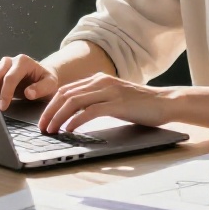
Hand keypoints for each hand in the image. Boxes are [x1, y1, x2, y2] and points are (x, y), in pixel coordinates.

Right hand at [0, 54, 60, 110]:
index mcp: (23, 62)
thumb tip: (28, 93)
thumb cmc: (46, 80)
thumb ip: (42, 88)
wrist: (42, 76)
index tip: (3, 106)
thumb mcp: (51, 84)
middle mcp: (11, 61)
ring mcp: (2, 64)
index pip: (10, 78)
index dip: (5, 93)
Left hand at [38, 74, 174, 133]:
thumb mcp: (114, 99)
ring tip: (51, 130)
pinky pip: (90, 111)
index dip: (51, 105)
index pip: (66, 90)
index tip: (44, 119)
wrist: (166, 102)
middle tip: (42, 127)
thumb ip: (97, 101)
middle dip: (49, 111)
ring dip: (58, 117)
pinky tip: (69, 129)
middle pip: (65, 94)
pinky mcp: (117, 104)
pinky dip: (76, 120)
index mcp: (99, 79)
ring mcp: (109, 91)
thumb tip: (75, 115)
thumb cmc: (141, 105)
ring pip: (74, 102)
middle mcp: (101, 82)